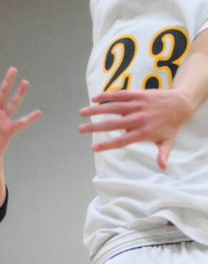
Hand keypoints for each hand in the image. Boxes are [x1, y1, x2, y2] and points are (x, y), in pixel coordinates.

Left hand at [0, 66, 41, 163]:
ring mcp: (3, 119)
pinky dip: (30, 118)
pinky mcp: (10, 129)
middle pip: (2, 93)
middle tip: (13, 69)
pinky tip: (39, 112)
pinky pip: (22, 123)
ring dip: (19, 94)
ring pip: (13, 103)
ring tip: (25, 82)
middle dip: (7, 82)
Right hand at [80, 87, 194, 169]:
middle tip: (81, 129)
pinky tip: (95, 99)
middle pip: (113, 124)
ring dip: (96, 110)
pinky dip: (107, 96)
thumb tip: (163, 168)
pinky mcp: (138, 95)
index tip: (93, 148)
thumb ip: (162, 154)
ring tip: (82, 112)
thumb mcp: (168, 141)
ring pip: (113, 107)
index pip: (121, 141)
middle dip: (95, 127)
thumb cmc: (173, 125)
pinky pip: (120, 95)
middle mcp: (139, 119)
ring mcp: (137, 106)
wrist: (182, 104)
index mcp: (144, 133)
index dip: (106, 145)